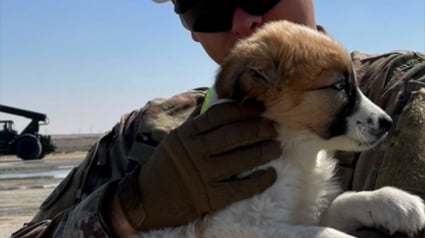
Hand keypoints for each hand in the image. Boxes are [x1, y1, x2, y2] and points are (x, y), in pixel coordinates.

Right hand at [117, 102, 280, 229]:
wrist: (149, 198)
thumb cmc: (168, 164)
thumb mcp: (177, 137)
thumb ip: (199, 123)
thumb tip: (225, 105)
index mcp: (187, 133)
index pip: (220, 115)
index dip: (242, 110)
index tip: (257, 108)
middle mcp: (195, 151)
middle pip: (234, 135)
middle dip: (258, 129)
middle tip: (273, 127)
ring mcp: (203, 175)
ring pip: (241, 159)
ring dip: (263, 151)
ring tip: (276, 147)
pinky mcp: (210, 197)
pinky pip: (241, 188)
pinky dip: (260, 181)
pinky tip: (271, 174)